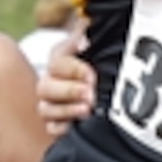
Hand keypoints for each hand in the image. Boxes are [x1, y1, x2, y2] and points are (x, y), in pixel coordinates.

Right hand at [36, 19, 96, 135]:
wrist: (116, 82)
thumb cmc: (106, 59)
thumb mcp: (99, 43)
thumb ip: (88, 33)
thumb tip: (84, 34)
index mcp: (61, 60)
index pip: (57, 63)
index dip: (74, 70)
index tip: (92, 76)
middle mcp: (52, 82)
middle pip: (45, 87)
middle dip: (69, 91)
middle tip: (90, 95)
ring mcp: (52, 103)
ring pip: (45, 109)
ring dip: (66, 110)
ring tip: (87, 110)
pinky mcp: (58, 123)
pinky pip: (50, 128)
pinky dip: (61, 128)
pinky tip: (76, 126)